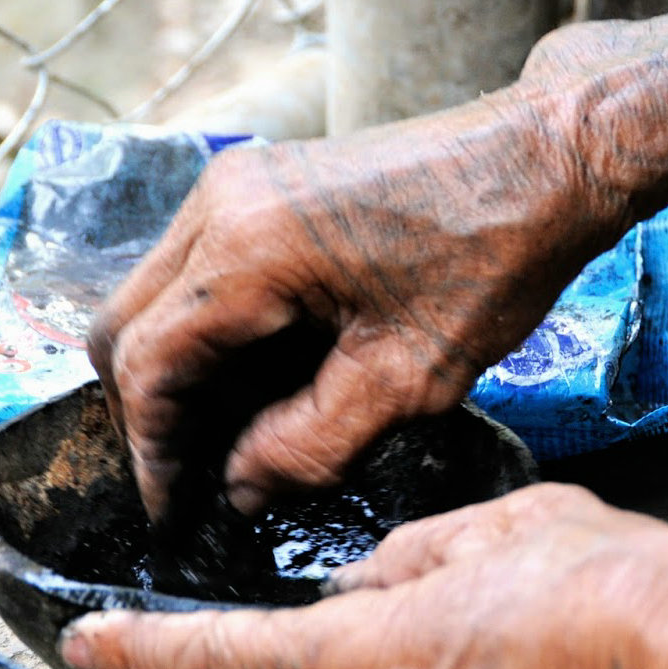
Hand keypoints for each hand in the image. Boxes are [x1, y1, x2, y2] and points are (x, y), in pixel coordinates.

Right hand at [87, 31, 634, 520]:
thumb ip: (309, 444)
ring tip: (227, 435)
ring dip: (175, 370)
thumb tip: (239, 488)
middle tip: (193, 477)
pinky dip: (205, 332)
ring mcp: (235, 185)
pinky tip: (256, 375)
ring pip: (155, 297)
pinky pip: (195, 271)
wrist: (543, 157)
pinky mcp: (260, 187)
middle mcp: (219, 203)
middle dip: (148, 412)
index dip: (151, 451)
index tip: (174, 511)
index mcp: (247, 248)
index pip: (148, 364)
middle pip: (124, 326)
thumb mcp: (406, 378)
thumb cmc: (491, 259)